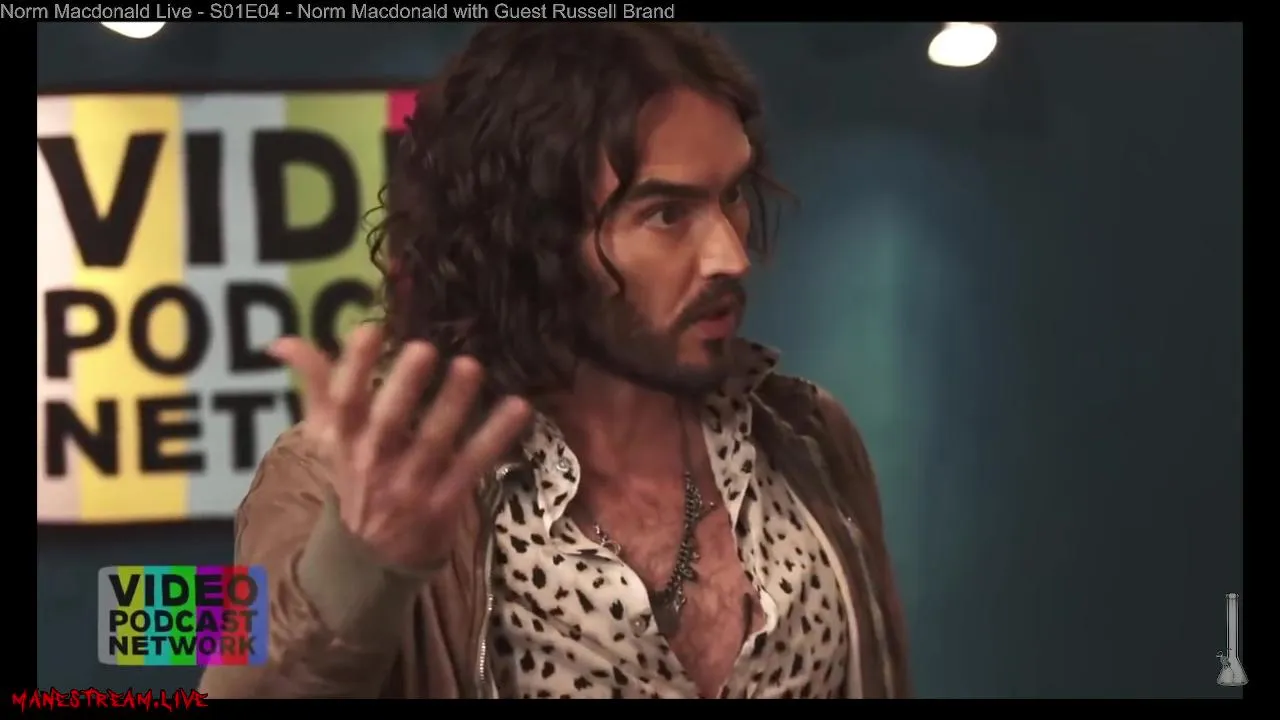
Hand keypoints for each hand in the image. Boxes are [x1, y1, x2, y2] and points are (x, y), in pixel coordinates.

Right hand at [269, 325, 532, 569]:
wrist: (368, 557)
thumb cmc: (354, 476)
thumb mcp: (329, 436)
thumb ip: (315, 383)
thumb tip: (281, 342)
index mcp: (343, 440)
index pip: (343, 401)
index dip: (353, 367)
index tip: (368, 330)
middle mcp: (374, 460)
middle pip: (387, 422)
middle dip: (404, 386)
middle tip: (424, 348)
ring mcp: (411, 484)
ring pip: (433, 442)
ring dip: (453, 405)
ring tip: (471, 366)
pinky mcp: (446, 501)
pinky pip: (473, 465)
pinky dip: (496, 437)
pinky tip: (519, 406)